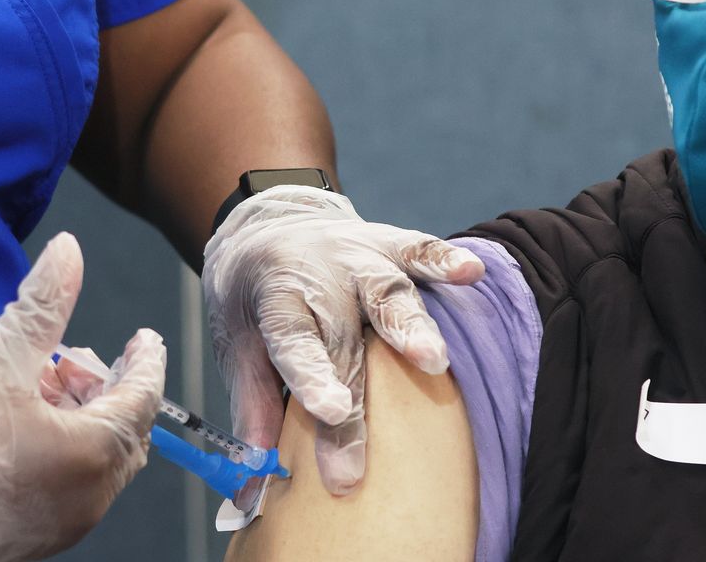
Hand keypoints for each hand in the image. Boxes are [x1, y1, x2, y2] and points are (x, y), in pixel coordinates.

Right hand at [0, 233, 165, 561]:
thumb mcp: (1, 356)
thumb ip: (43, 301)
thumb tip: (68, 252)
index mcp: (94, 453)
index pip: (142, 398)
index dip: (145, 362)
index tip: (143, 340)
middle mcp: (91, 497)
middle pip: (124, 432)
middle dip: (104, 390)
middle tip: (67, 363)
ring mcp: (66, 523)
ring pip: (97, 461)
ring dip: (80, 419)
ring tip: (34, 389)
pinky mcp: (38, 538)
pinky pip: (72, 487)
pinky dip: (64, 452)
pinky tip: (21, 428)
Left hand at [202, 186, 483, 493]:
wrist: (266, 222)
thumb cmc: (254, 297)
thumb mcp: (235, 343)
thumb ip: (252, 406)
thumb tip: (252, 484)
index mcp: (276, 298)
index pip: (293, 342)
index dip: (311, 377)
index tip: (328, 411)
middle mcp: (319, 276)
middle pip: (343, 342)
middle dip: (356, 402)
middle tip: (362, 458)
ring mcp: (357, 256)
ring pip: (386, 293)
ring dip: (409, 326)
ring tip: (433, 361)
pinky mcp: (388, 244)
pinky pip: (419, 250)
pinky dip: (444, 260)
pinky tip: (471, 273)